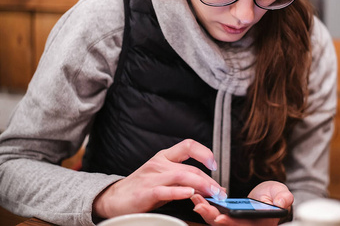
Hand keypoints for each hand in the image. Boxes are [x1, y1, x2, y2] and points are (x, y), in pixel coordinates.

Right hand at [93, 139, 226, 217]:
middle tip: (220, 191)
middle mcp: (160, 164)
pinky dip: (180, 192)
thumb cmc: (142, 187)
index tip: (214, 164)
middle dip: (209, 180)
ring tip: (212, 194)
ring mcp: (152, 177)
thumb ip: (184, 178)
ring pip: (182, 176)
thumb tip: (210, 185)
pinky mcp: (146, 193)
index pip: (188, 145)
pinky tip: (190, 194)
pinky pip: (166, 190)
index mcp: (164, 157)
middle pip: (190, 167)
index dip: (204, 152)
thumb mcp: (163, 177)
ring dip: (201, 185)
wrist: (114, 198)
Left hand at [191, 181, 292, 224]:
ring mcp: (236, 223)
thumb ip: (283, 198)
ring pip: (218, 221)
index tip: (220, 217)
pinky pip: (215, 214)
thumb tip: (281, 203)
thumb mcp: (282, 194)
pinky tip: (198, 197)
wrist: (269, 196)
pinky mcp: (228, 217)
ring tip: (196, 199)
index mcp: (260, 224)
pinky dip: (206, 206)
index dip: (231, 223)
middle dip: (212, 217)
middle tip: (200, 206)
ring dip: (205, 211)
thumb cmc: (275, 196)